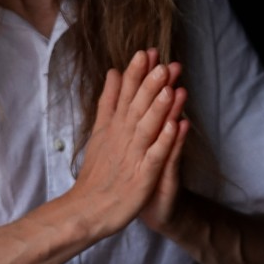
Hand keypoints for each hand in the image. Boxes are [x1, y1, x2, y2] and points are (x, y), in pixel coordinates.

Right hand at [70, 49, 188, 240]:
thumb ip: (108, 102)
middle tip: (163, 61)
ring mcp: (132, 157)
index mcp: (113, 126)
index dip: (136, 74)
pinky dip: (165, 141)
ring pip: (146, 128)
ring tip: (169, 86)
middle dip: (150, 84)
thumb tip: (112, 72)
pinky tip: (176, 125)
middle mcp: (122, 138)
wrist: (87, 211)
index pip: (124, 95)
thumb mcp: (100, 130)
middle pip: (137, 107)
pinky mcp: (141, 177)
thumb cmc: (97, 172)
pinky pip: (155, 156)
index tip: (147, 52)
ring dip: (158, 107)